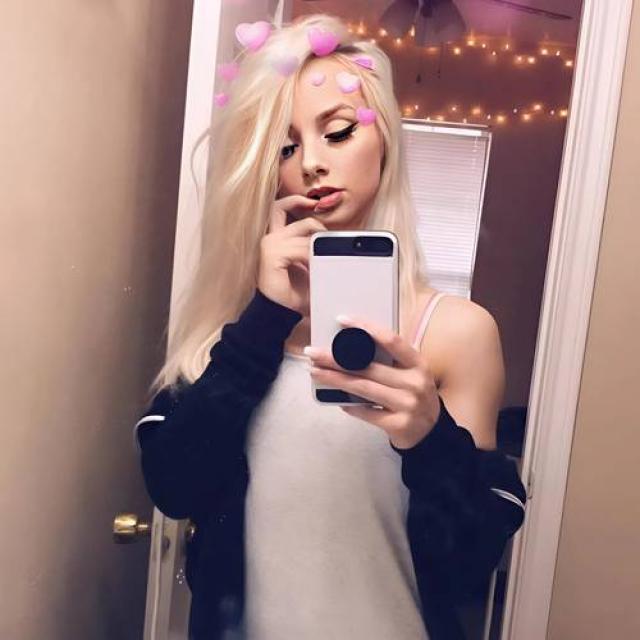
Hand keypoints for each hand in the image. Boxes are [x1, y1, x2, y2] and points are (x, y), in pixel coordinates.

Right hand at [257, 195, 326, 314]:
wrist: (281, 313)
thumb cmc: (294, 292)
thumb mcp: (309, 265)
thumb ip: (314, 248)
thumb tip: (336, 240)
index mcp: (277, 237)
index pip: (283, 208)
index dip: (300, 201)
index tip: (316, 202)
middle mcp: (271, 237)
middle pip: (286, 207)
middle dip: (311, 217)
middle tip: (329, 234)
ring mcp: (270, 244)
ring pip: (303, 229)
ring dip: (319, 242)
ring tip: (328, 256)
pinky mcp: (272, 254)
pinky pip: (302, 248)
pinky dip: (314, 256)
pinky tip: (318, 267)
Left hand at [306, 315, 440, 448]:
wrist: (431, 432)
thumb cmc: (413, 395)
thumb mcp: (410, 373)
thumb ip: (390, 361)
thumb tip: (349, 348)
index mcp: (418, 363)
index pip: (391, 340)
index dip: (366, 328)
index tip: (342, 319)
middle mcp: (415, 382)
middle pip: (369, 366)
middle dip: (336, 358)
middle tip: (313, 352)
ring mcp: (408, 405)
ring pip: (363, 388)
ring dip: (335, 379)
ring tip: (315, 372)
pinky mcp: (398, 424)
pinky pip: (367, 412)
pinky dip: (350, 405)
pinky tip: (336, 400)